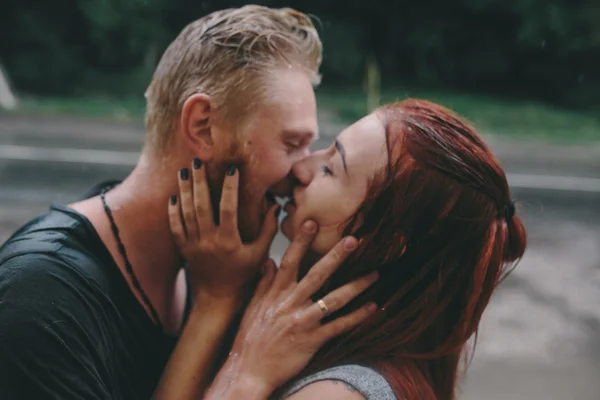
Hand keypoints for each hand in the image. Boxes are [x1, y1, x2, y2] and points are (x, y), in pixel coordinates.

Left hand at [168, 160, 278, 301]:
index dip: (230, 187)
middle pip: (201, 206)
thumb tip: (274, 204)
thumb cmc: (243, 274)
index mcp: (229, 241)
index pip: (228, 208)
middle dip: (199, 182)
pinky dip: (173, 212)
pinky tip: (173, 197)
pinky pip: (175, 228)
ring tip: (183, 172)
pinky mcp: (184, 249)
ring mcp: (193, 245)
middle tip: (198, 162)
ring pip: (186, 213)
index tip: (232, 169)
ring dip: (184, 191)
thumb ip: (268, 229)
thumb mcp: (260, 254)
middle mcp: (209, 242)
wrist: (218, 297)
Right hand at [206, 221, 378, 397]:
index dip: (301, 241)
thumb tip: (269, 260)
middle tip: (354, 240)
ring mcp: (303, 322)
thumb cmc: (249, 337)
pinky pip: (339, 326)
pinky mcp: (312, 340)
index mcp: (276, 293)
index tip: (312, 222)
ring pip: (334, 299)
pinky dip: (357, 317)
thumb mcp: (252, 306)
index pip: (290, 261)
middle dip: (336, 256)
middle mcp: (291, 303)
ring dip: (356, 286)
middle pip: (317, 275)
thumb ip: (264, 282)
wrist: (248, 370)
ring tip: (374, 274)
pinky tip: (374, 308)